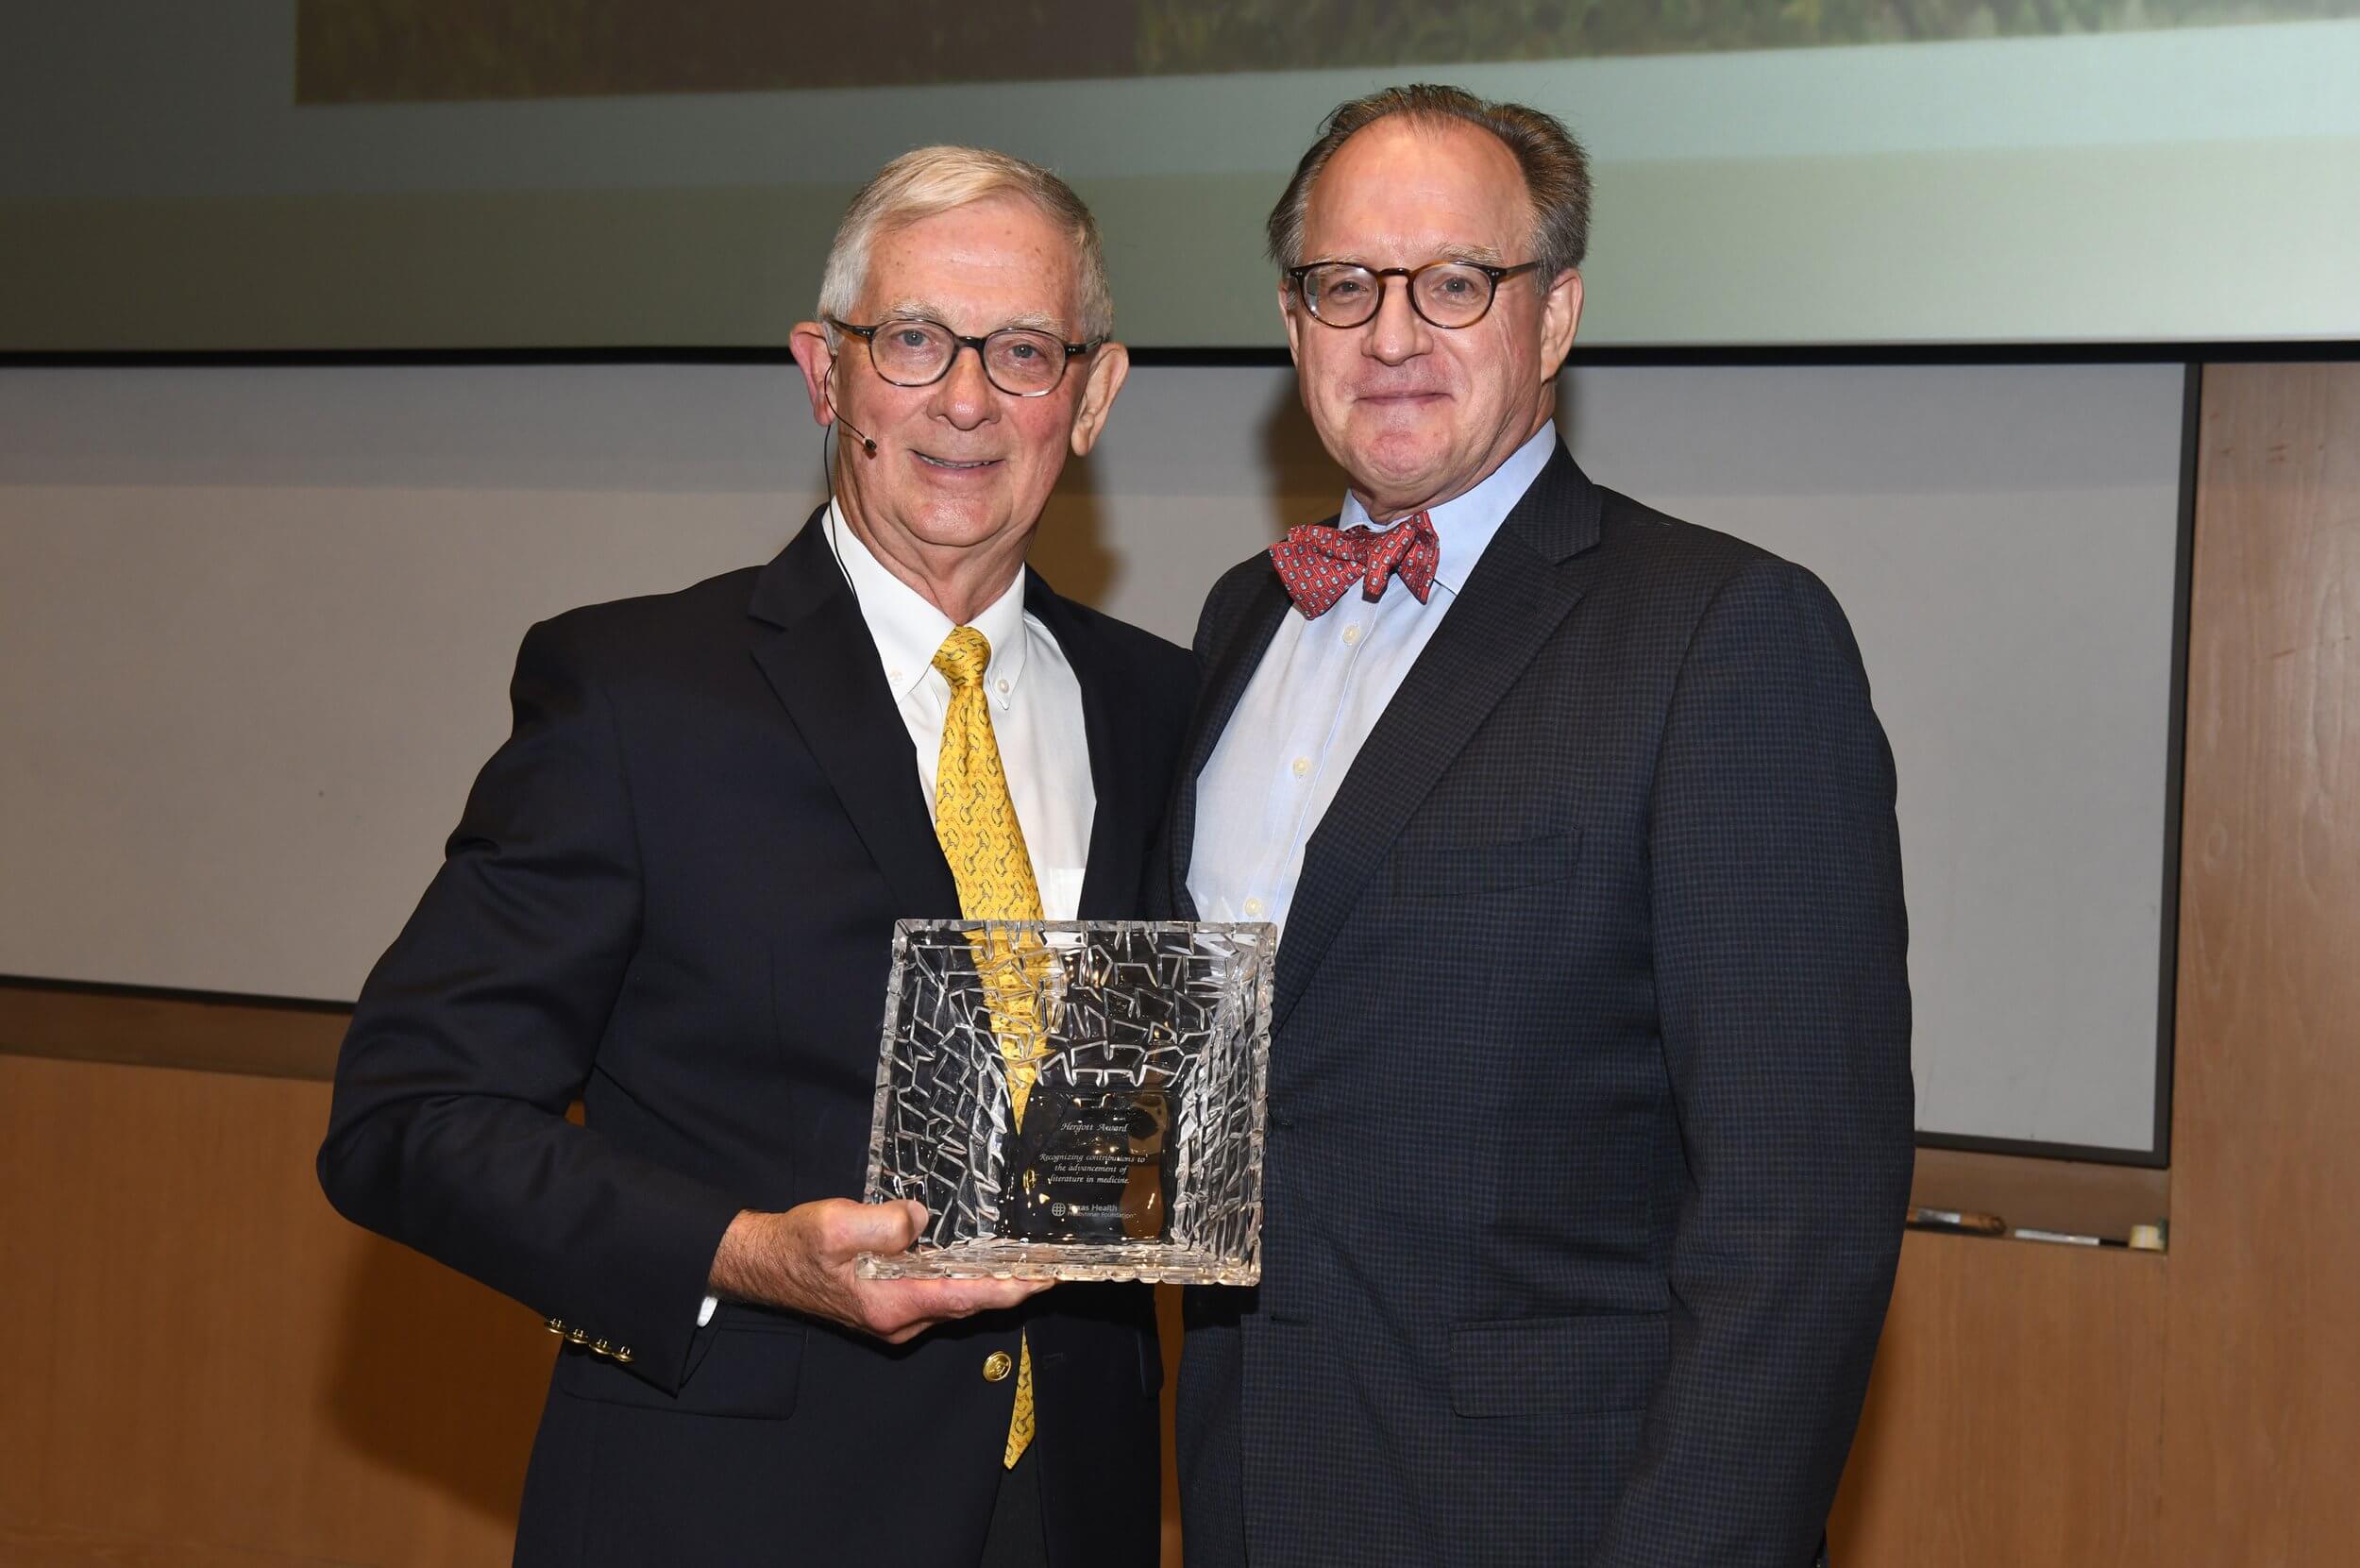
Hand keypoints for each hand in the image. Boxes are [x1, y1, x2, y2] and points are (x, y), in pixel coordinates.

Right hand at [707, 1199, 1048, 1343]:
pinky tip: (979, 1263)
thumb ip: (884, 1223)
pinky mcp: (889, 1309)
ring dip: (988, 1283)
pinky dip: (962, 1281)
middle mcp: (899, 1321)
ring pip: (952, 1301)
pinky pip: (936, 1296)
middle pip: (967, 1303)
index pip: (965, 1298)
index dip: (1010, 1289)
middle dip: (1010, 1286)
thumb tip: (922, 1220)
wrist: (765, 1264)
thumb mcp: (836, 1224)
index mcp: (891, 1304)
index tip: (1046, 1280)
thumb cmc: (796, 1245)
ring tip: (1026, 1262)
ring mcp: (894, 1319)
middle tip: (1051, 1266)